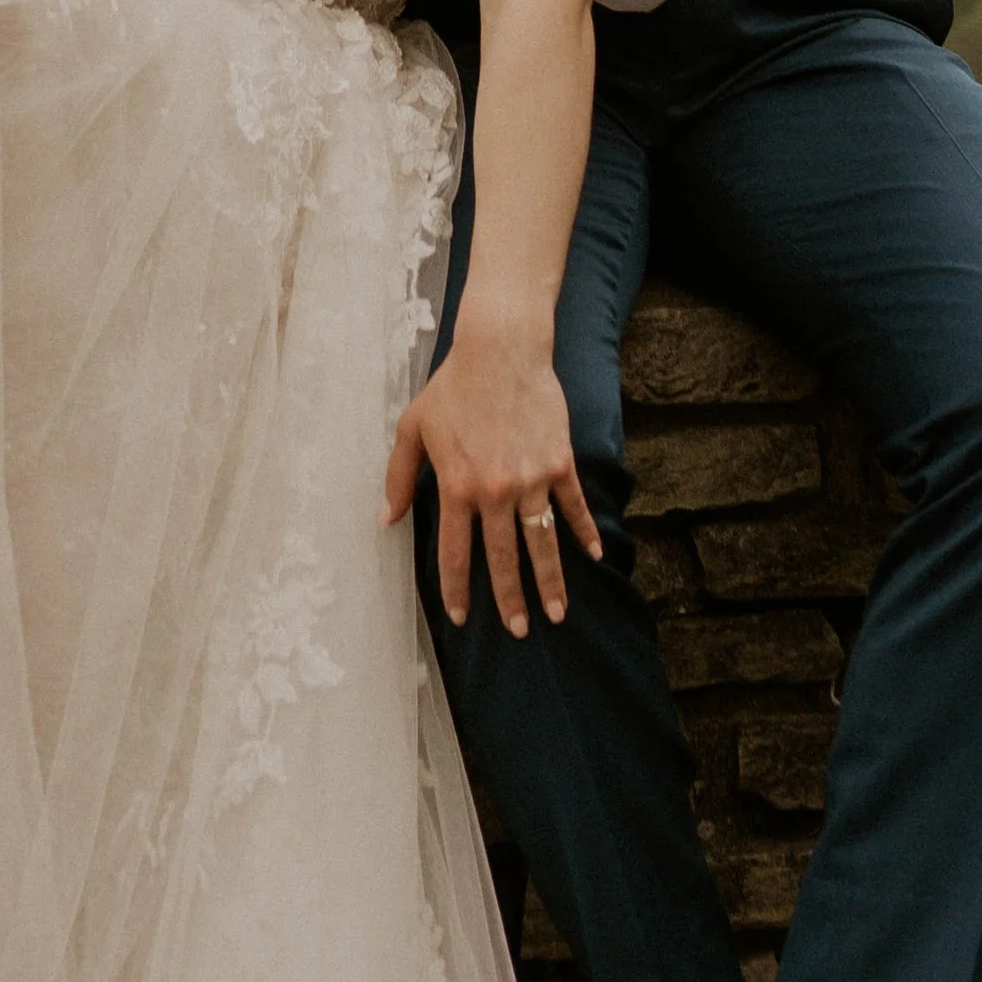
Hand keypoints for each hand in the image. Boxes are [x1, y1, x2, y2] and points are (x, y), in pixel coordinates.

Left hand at [381, 305, 600, 638]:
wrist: (501, 350)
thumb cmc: (452, 388)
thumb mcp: (413, 428)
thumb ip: (399, 477)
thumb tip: (385, 519)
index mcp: (456, 488)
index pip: (455, 553)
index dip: (457, 589)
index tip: (462, 617)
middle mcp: (495, 492)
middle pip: (503, 559)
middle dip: (511, 600)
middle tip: (520, 630)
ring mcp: (532, 480)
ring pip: (542, 544)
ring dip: (551, 582)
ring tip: (558, 614)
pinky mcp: (560, 464)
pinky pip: (574, 508)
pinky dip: (585, 533)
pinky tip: (596, 557)